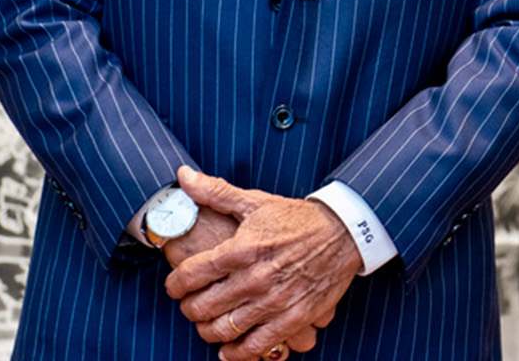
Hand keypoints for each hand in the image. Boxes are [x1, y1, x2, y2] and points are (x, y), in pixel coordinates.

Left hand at [165, 167, 360, 359]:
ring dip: (208, 331)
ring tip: (208, 324)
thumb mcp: (255, 200)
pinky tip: (229, 349)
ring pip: (224, 330)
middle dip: (189, 309)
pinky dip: (237, 353)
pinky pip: (257, 346)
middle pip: (202, 307)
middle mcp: (255, 278)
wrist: (344, 232)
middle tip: (190, 305)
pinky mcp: (294, 318)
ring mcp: (274, 301)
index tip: (174, 286)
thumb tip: (183, 176)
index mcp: (242, 248)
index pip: (190, 275)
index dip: (174, 285)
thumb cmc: (296, 218)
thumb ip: (215, 192)